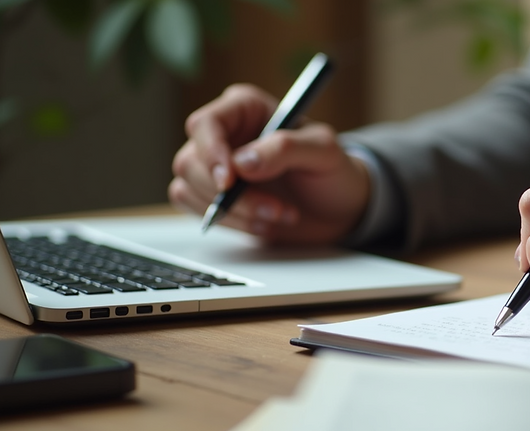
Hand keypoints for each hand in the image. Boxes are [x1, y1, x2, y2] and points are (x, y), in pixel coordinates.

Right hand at [169, 84, 370, 244]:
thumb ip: (286, 149)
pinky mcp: (214, 195)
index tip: (230, 182)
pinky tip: (263, 223)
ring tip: (279, 214)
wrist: (339, 207)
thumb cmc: (333, 170)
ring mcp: (215, 165)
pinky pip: (196, 208)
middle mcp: (225, 133)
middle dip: (231, 195)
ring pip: (190, 187)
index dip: (211, 153)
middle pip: (191, 161)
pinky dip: (230, 222)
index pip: (205, 124)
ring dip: (235, 212)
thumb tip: (242, 163)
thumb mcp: (324, 152)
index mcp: (245, 108)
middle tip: (274, 208)